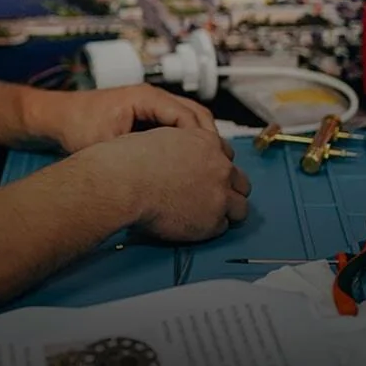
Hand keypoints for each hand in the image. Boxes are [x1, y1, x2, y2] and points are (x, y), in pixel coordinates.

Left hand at [23, 85, 215, 152]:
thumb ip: (136, 155)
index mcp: (145, 97)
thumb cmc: (77, 127)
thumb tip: (166, 174)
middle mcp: (153, 96)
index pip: (187, 115)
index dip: (200, 141)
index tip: (208, 164)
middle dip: (208, 141)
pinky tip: (189, 164)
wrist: (58, 118)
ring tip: (207, 168)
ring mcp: (152, 103)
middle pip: (196, 114)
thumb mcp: (106, 144)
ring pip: (190, 119)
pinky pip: (177, 125)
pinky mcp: (148, 114)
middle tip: (216, 168)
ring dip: (200, 141)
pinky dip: (187, 141)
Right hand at [83, 126, 249, 240]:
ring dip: (227, 211)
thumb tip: (175, 156)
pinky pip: (223, 227)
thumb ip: (178, 146)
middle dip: (228, 190)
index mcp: (205, 141)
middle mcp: (218, 166)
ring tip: (208, 215)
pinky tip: (193, 224)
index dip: (216, 168)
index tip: (208, 177)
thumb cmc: (129, 161)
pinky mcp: (213, 220)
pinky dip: (210, 227)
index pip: (226, 156)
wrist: (124, 183)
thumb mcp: (159, 138)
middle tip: (212, 198)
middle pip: (241, 181)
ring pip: (241, 207)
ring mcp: (219, 194)